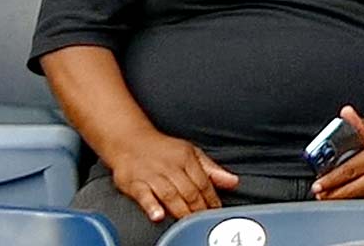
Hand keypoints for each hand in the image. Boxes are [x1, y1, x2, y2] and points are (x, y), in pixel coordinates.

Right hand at [109, 131, 238, 222]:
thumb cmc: (163, 150)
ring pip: (170, 195)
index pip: (203, 183)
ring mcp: (152, 176)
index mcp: (186, 159)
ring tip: (188, 221)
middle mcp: (170, 167)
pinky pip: (144, 196)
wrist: (130, 141)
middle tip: (204, 220)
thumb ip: (212, 170)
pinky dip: (151, 206)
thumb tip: (233, 182)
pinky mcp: (135, 183)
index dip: (212, 199)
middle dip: (199, 208)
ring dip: (181, 210)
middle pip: (189, 191)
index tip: (216, 211)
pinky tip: (158, 215)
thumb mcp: (191, 154)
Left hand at [311, 106, 363, 199]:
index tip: (319, 184)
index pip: (349, 171)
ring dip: (344, 200)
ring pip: (362, 198)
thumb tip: (345, 113)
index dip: (331, 180)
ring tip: (330, 199)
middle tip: (319, 194)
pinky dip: (359, 203)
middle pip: (353, 189)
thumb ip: (358, 123)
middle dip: (333, 194)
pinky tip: (349, 201)